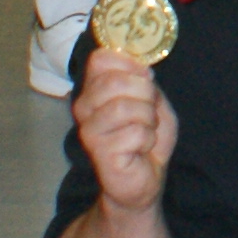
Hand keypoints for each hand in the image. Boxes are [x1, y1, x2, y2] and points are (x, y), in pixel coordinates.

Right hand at [72, 50, 177, 217]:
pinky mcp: (100, 152)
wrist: (145, 178)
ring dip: (148, 119)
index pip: (100, 58)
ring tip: (145, 131)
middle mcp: (84, 107)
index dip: (130, 63)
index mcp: (94, 89)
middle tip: (148, 113)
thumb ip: (145, 81)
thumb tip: (141, 68)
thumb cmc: (146, 137)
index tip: (145, 78)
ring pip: (125, 107)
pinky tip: (141, 149)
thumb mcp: (153, 101)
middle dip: (145, 94)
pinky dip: (148, 139)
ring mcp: (89, 130)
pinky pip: (136, 133)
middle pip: (114, 80)